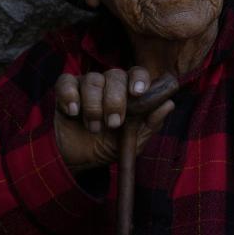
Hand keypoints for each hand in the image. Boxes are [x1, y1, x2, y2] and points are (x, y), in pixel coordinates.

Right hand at [53, 68, 175, 171]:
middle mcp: (109, 84)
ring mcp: (86, 85)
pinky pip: (66, 82)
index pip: (137, 73)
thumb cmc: (108, 147)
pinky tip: (74, 112)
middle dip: (115, 100)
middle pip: (115, 75)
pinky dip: (70, 96)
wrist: (77, 161)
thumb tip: (169, 104)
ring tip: (93, 127)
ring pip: (92, 80)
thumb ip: (150, 124)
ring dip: (94, 105)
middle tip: (113, 124)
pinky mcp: (65, 91)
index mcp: (128, 91)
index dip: (139, 78)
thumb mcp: (133, 142)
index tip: (138, 92)